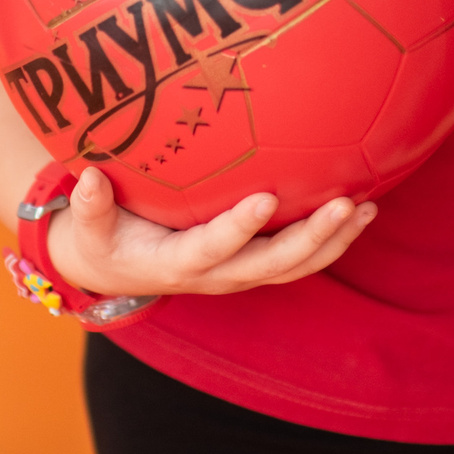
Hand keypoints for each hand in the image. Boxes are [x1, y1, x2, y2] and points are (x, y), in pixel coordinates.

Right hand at [45, 165, 374, 298]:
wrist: (116, 270)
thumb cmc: (103, 239)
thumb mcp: (88, 228)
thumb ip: (88, 207)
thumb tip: (87, 178)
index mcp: (176, 263)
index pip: (212, 248)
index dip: (238, 228)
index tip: (265, 198)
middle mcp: (217, 275)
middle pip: (272, 263)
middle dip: (311, 237)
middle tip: (344, 204)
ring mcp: (240, 273)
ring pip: (295, 265)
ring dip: (333, 240)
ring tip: (367, 208)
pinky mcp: (255, 263)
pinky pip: (299, 257)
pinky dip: (332, 238)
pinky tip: (362, 208)